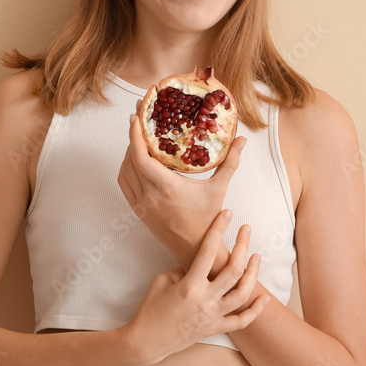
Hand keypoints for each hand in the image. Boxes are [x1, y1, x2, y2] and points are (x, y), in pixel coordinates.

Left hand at [117, 101, 246, 269]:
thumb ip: (230, 162)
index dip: (135, 135)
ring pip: (124, 171)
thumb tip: (241, 139)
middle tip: (139, 118)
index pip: (141, 157)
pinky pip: (124, 184)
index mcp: (167, 187)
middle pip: (130, 159)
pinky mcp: (138, 210)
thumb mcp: (219, 189)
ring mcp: (141, 204)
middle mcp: (150, 195)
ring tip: (139, 137)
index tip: (136, 117)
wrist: (195, 249)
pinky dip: (126, 168)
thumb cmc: (208, 219)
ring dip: (128, 152)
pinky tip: (135, 159)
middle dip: (132, 136)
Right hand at [120, 210, 268, 365]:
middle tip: (246, 230)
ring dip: (253, 273)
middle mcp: (205, 300)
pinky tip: (265, 298)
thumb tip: (199, 265)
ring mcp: (213, 316)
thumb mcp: (161, 281)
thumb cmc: (150, 309)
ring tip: (256, 256)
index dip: (218, 229)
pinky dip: (255, 311)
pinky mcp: (215, 328)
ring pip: (243, 293)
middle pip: (233, 270)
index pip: (208, 251)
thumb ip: (183, 270)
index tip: (226, 214)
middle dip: (242, 245)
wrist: (147, 342)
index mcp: (190, 285)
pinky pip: (241, 322)